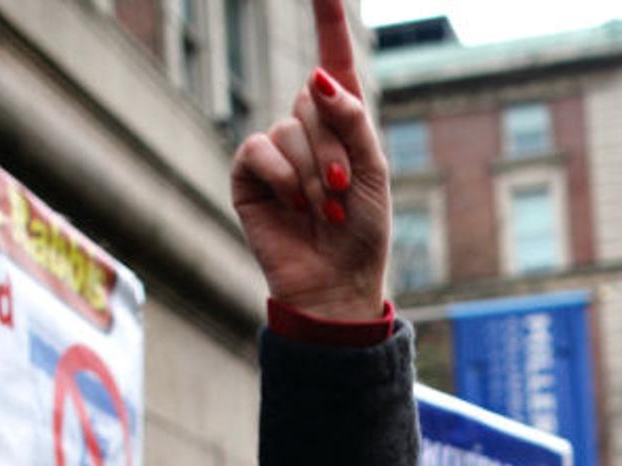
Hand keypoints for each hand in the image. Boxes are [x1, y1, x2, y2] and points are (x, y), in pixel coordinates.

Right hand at [229, 0, 390, 320]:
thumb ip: (351, 121)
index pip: (333, 59)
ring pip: (290, 129)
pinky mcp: (250, 173)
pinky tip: (294, 207)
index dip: (328, 19)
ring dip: (314, 175)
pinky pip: (261, 149)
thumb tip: (315, 77)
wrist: (336, 283)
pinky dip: (284, 179)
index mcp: (342, 123)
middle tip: (344, 194)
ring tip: (325, 212)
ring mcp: (276, 149)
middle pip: (312, 100)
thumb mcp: (372, 173)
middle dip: (335, 149)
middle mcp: (306, 128)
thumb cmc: (362, 233)